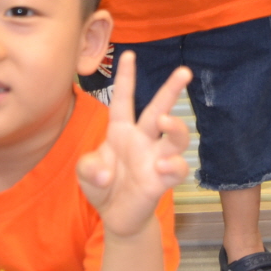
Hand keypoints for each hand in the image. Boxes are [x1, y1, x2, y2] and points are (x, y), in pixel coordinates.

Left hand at [76, 52, 192, 237]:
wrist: (116, 216)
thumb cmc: (102, 185)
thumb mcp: (86, 173)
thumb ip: (88, 168)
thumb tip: (106, 173)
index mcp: (121, 131)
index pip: (125, 99)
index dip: (127, 77)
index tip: (129, 54)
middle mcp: (142, 139)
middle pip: (160, 109)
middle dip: (171, 89)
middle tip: (184, 71)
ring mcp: (156, 158)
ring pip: (177, 136)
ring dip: (174, 126)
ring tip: (164, 122)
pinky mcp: (164, 179)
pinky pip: (178, 167)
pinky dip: (172, 166)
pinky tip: (161, 168)